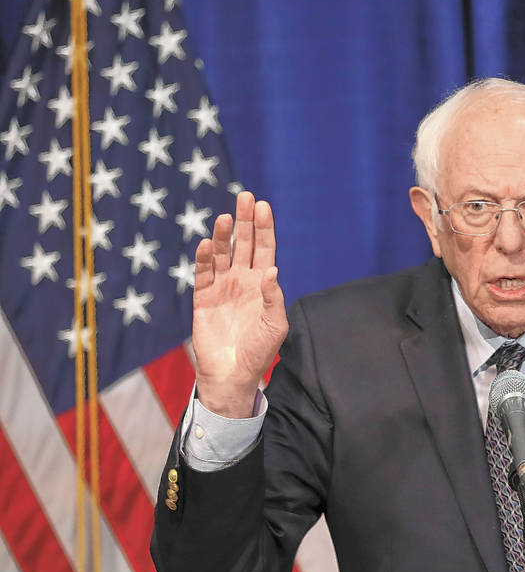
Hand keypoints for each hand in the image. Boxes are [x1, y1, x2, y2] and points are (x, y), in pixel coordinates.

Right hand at [192, 191, 288, 417]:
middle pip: (244, 243)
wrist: (232, 374)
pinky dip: (204, 258)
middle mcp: (243, 280)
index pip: (265, 249)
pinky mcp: (203, 297)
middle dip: (245, 221)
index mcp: (263, 284)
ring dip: (223, 235)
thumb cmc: (259, 351)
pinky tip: (206, 244)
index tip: (263, 207)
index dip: (264, 228)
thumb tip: (272, 270)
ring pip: (222, 253)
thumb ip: (274, 298)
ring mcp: (222, 287)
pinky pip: (203, 273)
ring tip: (226, 217)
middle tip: (245, 197)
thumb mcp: (275, 326)